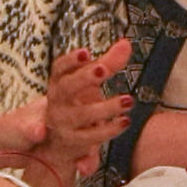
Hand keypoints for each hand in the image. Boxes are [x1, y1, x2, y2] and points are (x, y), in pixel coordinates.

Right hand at [42, 38, 132, 177]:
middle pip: (67, 88)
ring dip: (106, 108)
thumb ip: (108, 63)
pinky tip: (125, 122)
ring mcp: (64, 124)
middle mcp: (57, 103)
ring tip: (128, 100)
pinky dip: (107, 133)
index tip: (86, 52)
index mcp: (59, 84)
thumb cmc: (79, 101)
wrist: (59, 140)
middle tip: (104, 69)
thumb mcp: (90, 82)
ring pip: (82, 115)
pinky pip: (91, 139)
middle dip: (84, 78)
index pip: (59, 68)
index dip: (70, 60)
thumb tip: (126, 43)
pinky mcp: (74, 143)